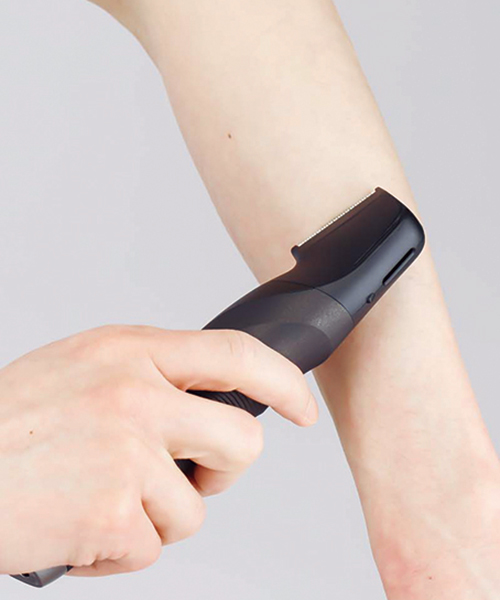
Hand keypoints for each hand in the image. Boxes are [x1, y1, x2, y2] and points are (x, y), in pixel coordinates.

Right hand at [0, 325, 315, 576]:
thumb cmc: (11, 425)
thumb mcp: (83, 370)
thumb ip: (149, 376)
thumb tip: (208, 400)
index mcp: (130, 351)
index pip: (236, 353)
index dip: (283, 380)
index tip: (301, 407)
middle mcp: (137, 394)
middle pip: (241, 441)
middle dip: (224, 469)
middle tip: (186, 474)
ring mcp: (130, 453)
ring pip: (196, 508)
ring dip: (156, 516)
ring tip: (100, 499)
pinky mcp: (117, 513)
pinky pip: (153, 547)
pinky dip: (122, 550)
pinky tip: (80, 526)